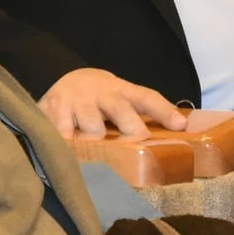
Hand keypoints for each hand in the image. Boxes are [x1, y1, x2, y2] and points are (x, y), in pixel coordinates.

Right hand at [39, 68, 186, 139]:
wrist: (63, 78)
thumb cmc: (101, 98)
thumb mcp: (124, 98)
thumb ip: (147, 113)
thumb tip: (181, 130)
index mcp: (122, 90)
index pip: (147, 97)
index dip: (164, 111)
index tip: (181, 126)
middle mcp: (100, 92)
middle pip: (121, 111)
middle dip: (131, 130)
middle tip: (137, 149)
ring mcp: (75, 99)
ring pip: (91, 126)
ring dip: (97, 143)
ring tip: (98, 155)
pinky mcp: (52, 107)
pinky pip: (62, 132)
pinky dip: (67, 145)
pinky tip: (70, 153)